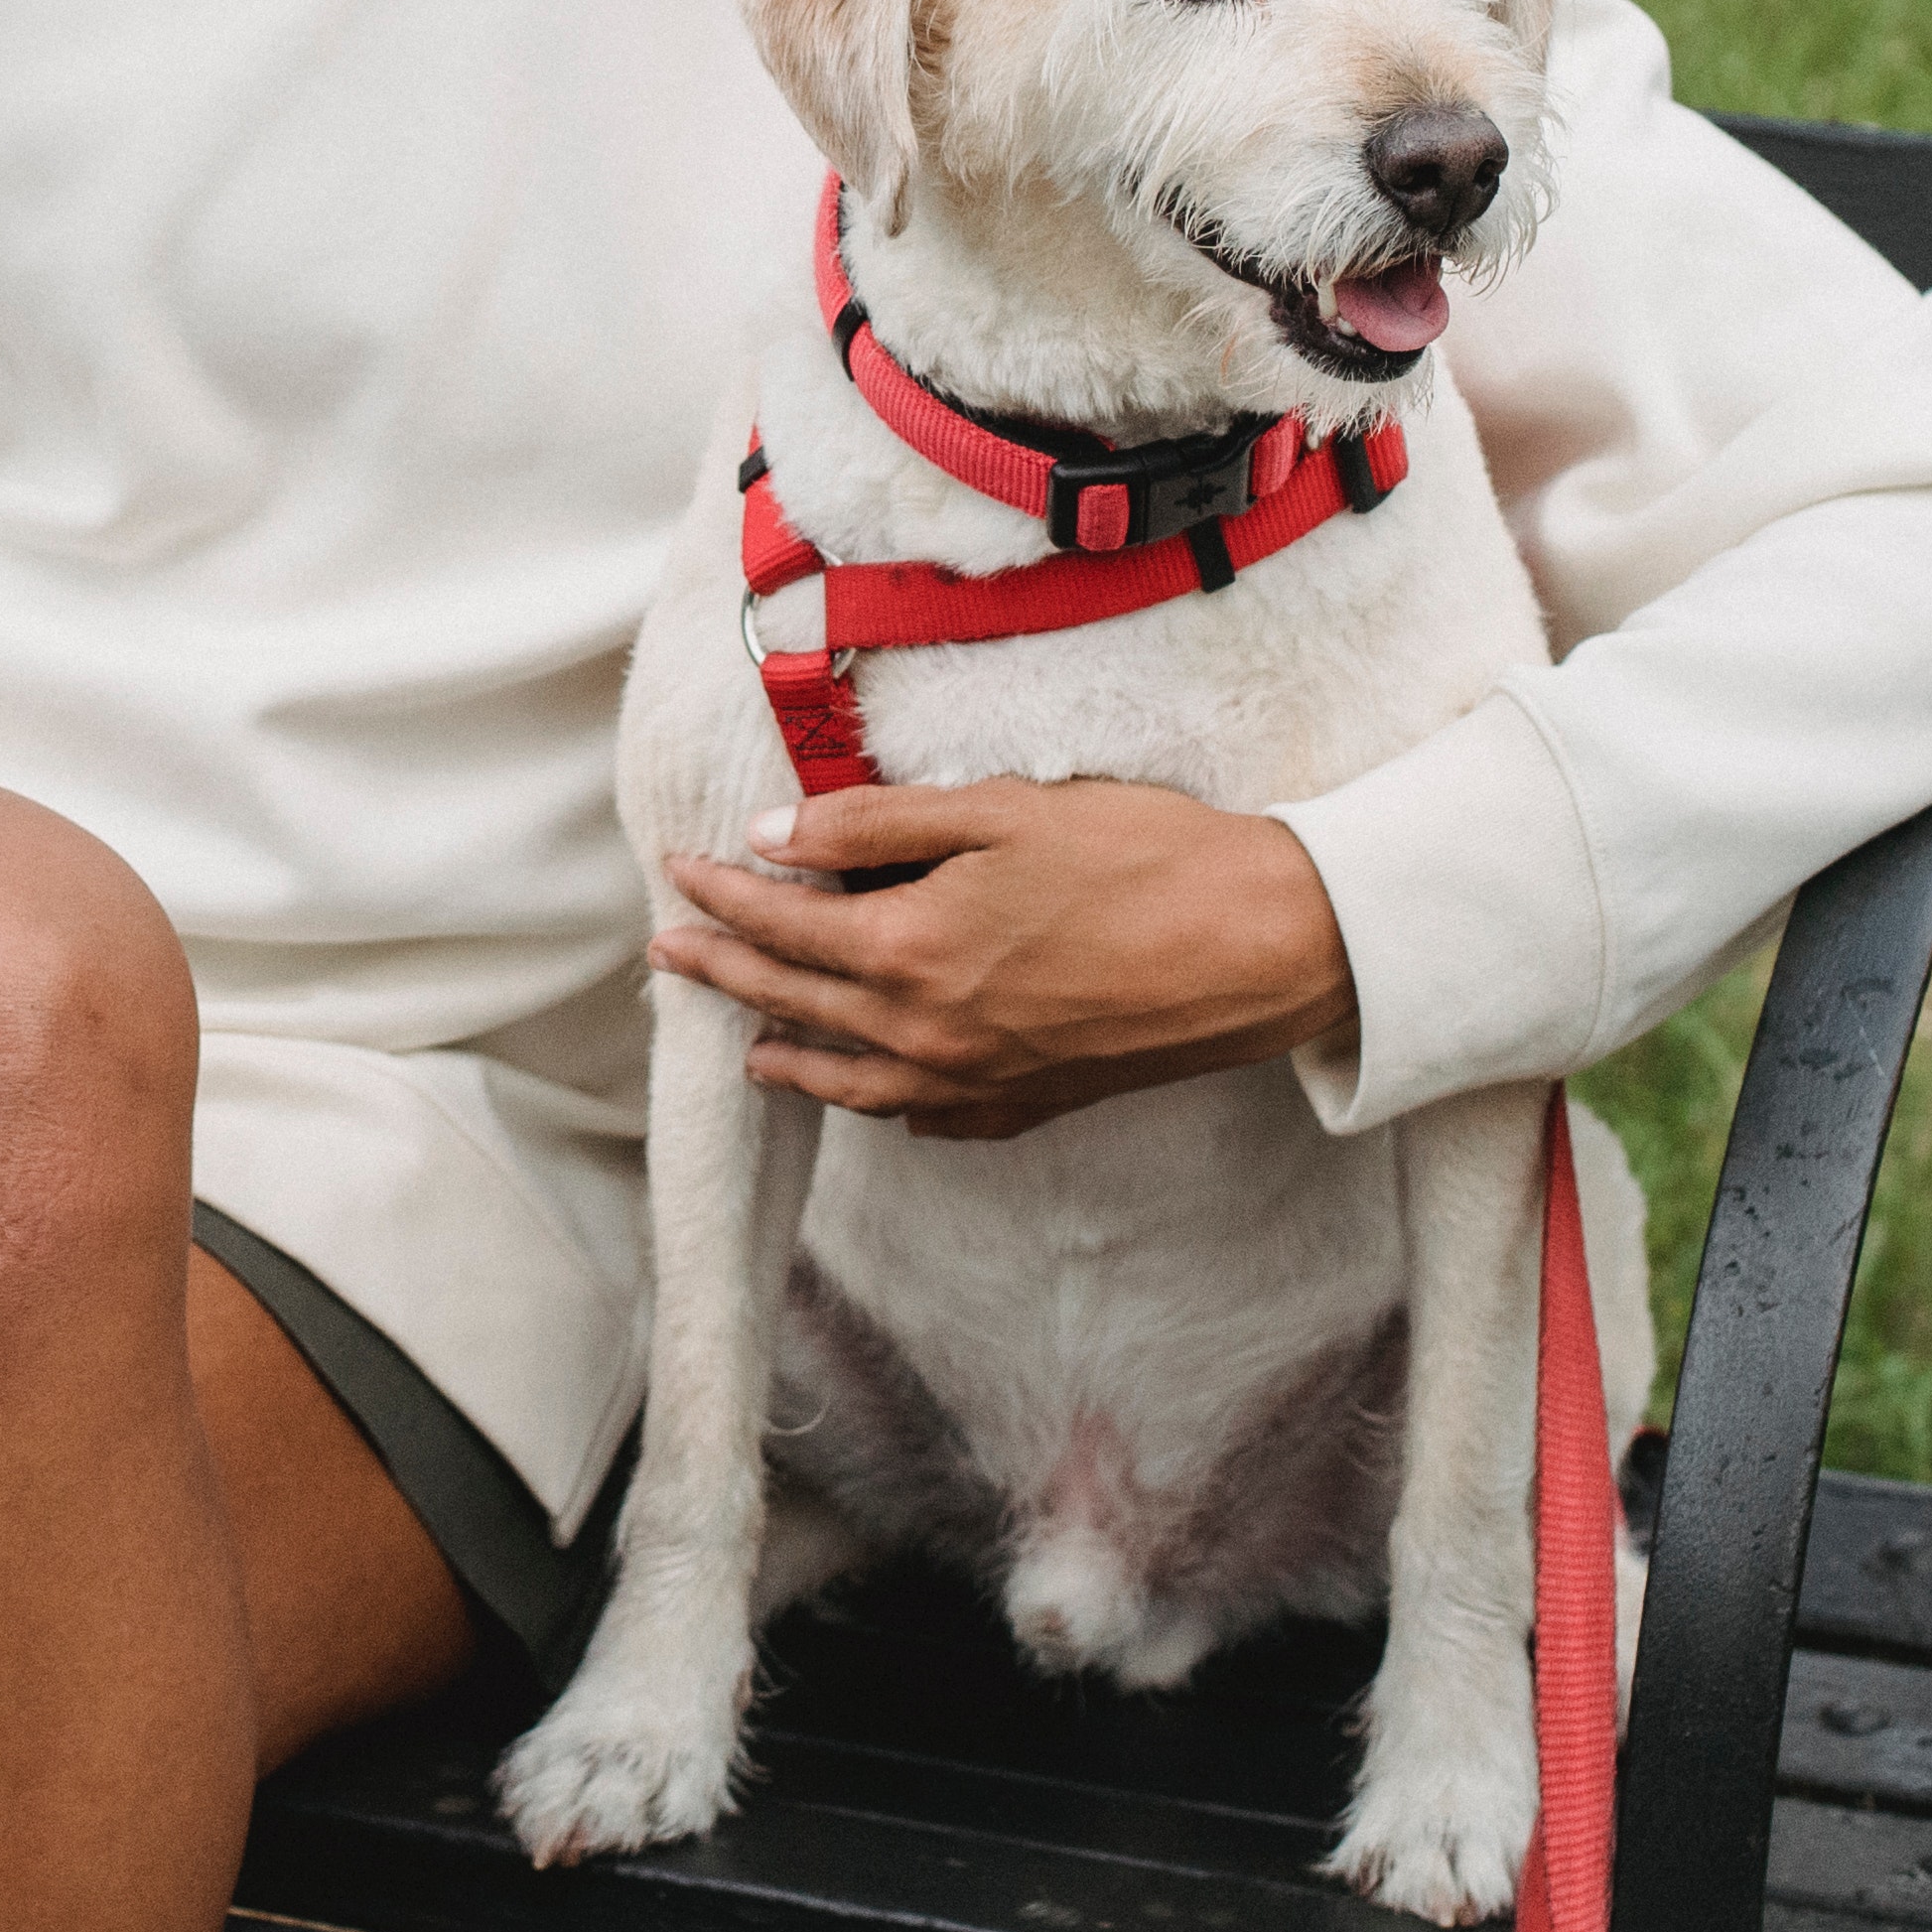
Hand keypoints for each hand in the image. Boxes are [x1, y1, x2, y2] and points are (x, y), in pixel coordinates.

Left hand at [656, 779, 1356, 1138]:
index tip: (681, 870)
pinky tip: (873, 1092)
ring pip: (851, 1080)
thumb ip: (874, 828)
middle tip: (671, 957)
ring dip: (789, 1056)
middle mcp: (927, 1034)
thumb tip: (773, 836)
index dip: (722, 895)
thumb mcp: (996, 811)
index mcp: (910, 954)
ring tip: (749, 1045)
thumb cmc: (1139, 859)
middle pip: (796, 1004)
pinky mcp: (1031, 1103)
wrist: (1259, 946)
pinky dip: (882, 1103)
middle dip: (725, 976)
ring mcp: (978, 1081)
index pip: (781, 925)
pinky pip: (928, 1119)